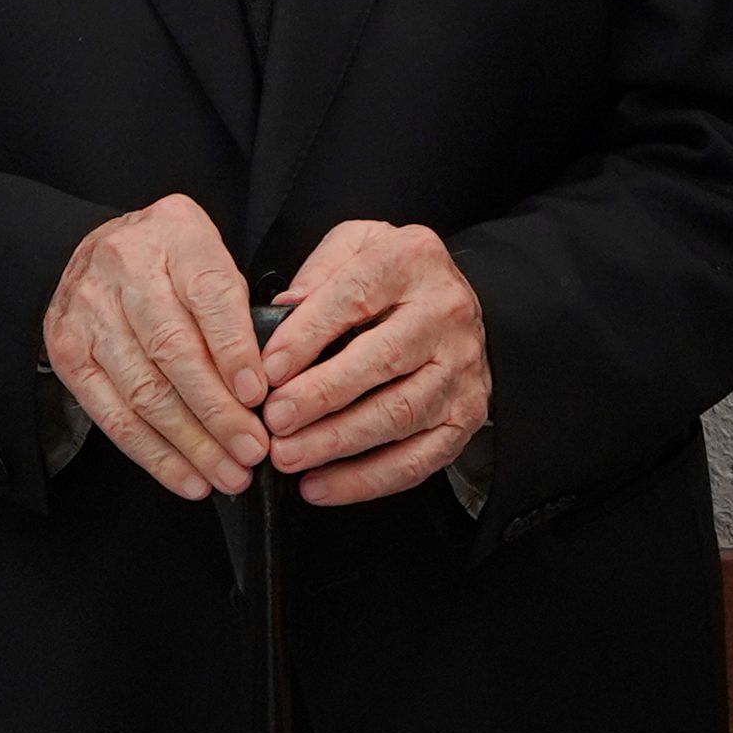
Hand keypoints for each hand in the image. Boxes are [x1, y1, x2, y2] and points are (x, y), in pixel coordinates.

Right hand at [42, 193, 269, 498]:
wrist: (106, 248)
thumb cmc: (176, 265)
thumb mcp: (215, 261)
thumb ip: (241, 311)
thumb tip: (276, 384)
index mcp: (175, 232)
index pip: (208, 295)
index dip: (234, 350)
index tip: (259, 396)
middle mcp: (124, 264)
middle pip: (173, 349)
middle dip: (218, 411)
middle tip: (253, 451)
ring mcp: (88, 307)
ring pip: (143, 389)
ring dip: (191, 443)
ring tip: (228, 474)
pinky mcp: (66, 348)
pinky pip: (112, 414)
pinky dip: (153, 454)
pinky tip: (186, 477)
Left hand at [256, 218, 490, 507]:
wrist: (459, 305)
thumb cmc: (392, 278)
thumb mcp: (355, 245)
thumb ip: (319, 271)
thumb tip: (282, 311)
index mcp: (411, 261)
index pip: (355, 296)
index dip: (307, 335)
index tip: (267, 368)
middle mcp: (444, 314)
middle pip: (382, 360)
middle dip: (322, 396)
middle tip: (274, 420)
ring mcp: (460, 370)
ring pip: (400, 414)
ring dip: (338, 443)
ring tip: (289, 456)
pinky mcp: (465, 417)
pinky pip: (418, 459)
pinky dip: (368, 480)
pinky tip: (322, 486)